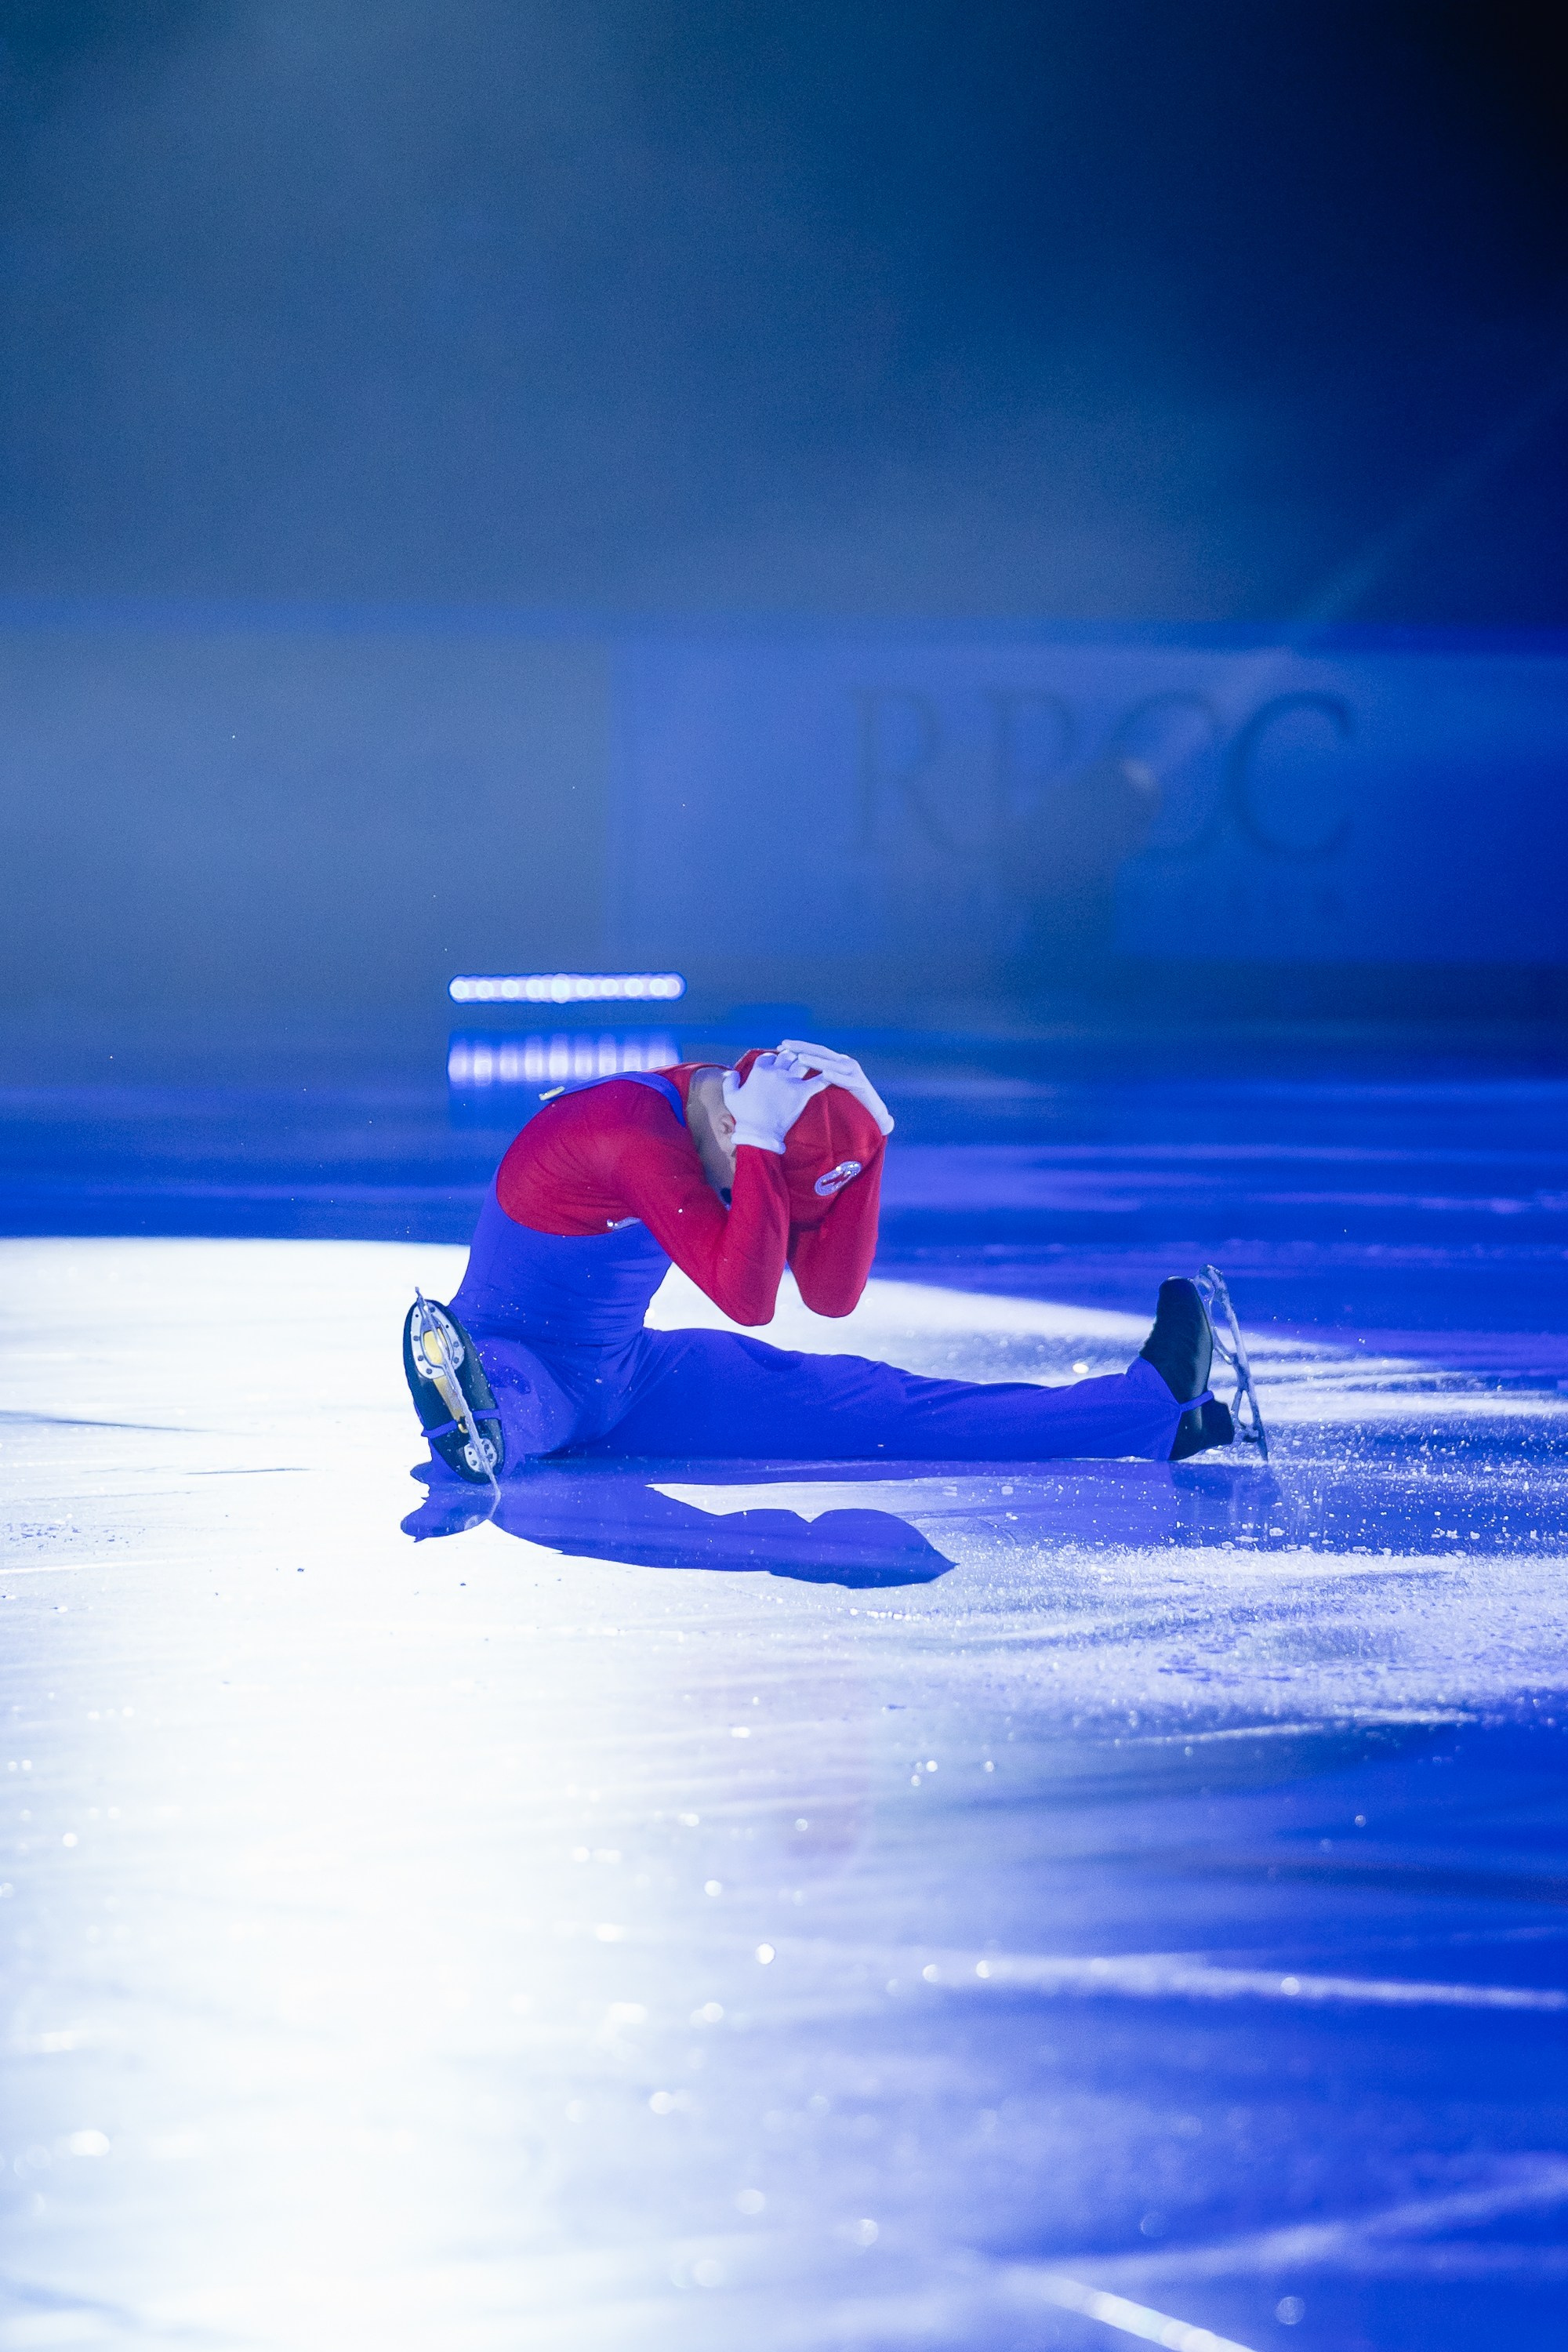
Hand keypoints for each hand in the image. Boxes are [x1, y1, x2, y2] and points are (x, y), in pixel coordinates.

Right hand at [722, 1050, 830, 1153]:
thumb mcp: (731, 1097)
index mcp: (760, 1071)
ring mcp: (790, 1081)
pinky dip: (826, 1076)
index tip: (775, 1063)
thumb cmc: (745, 1116)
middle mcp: (775, 1072)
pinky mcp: (802, 1093)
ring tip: (812, 1063)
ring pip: (803, 1062)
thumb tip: (731, 1071)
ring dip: (807, 1061)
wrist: (760, 1133)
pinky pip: (818, 1081)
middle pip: (788, 1055)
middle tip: (795, 1061)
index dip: (772, 1059)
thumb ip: (730, 1081)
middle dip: (791, 1056)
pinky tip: (833, 1073)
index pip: (769, 1056)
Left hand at [777, 1040, 893, 1135]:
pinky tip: (826, 1074)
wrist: (872, 1116)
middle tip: (784, 1045)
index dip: (797, 1048)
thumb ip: (813, 1080)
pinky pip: (847, 1080)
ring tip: (800, 1058)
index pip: (814, 1051)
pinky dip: (836, 1077)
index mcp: (835, 1063)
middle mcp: (845, 1063)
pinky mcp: (862, 1085)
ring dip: (817, 1060)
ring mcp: (854, 1073)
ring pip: (833, 1064)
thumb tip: (790, 1078)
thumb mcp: (826, 1090)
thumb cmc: (846, 1104)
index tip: (779, 1047)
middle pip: (821, 1052)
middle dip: (802, 1048)